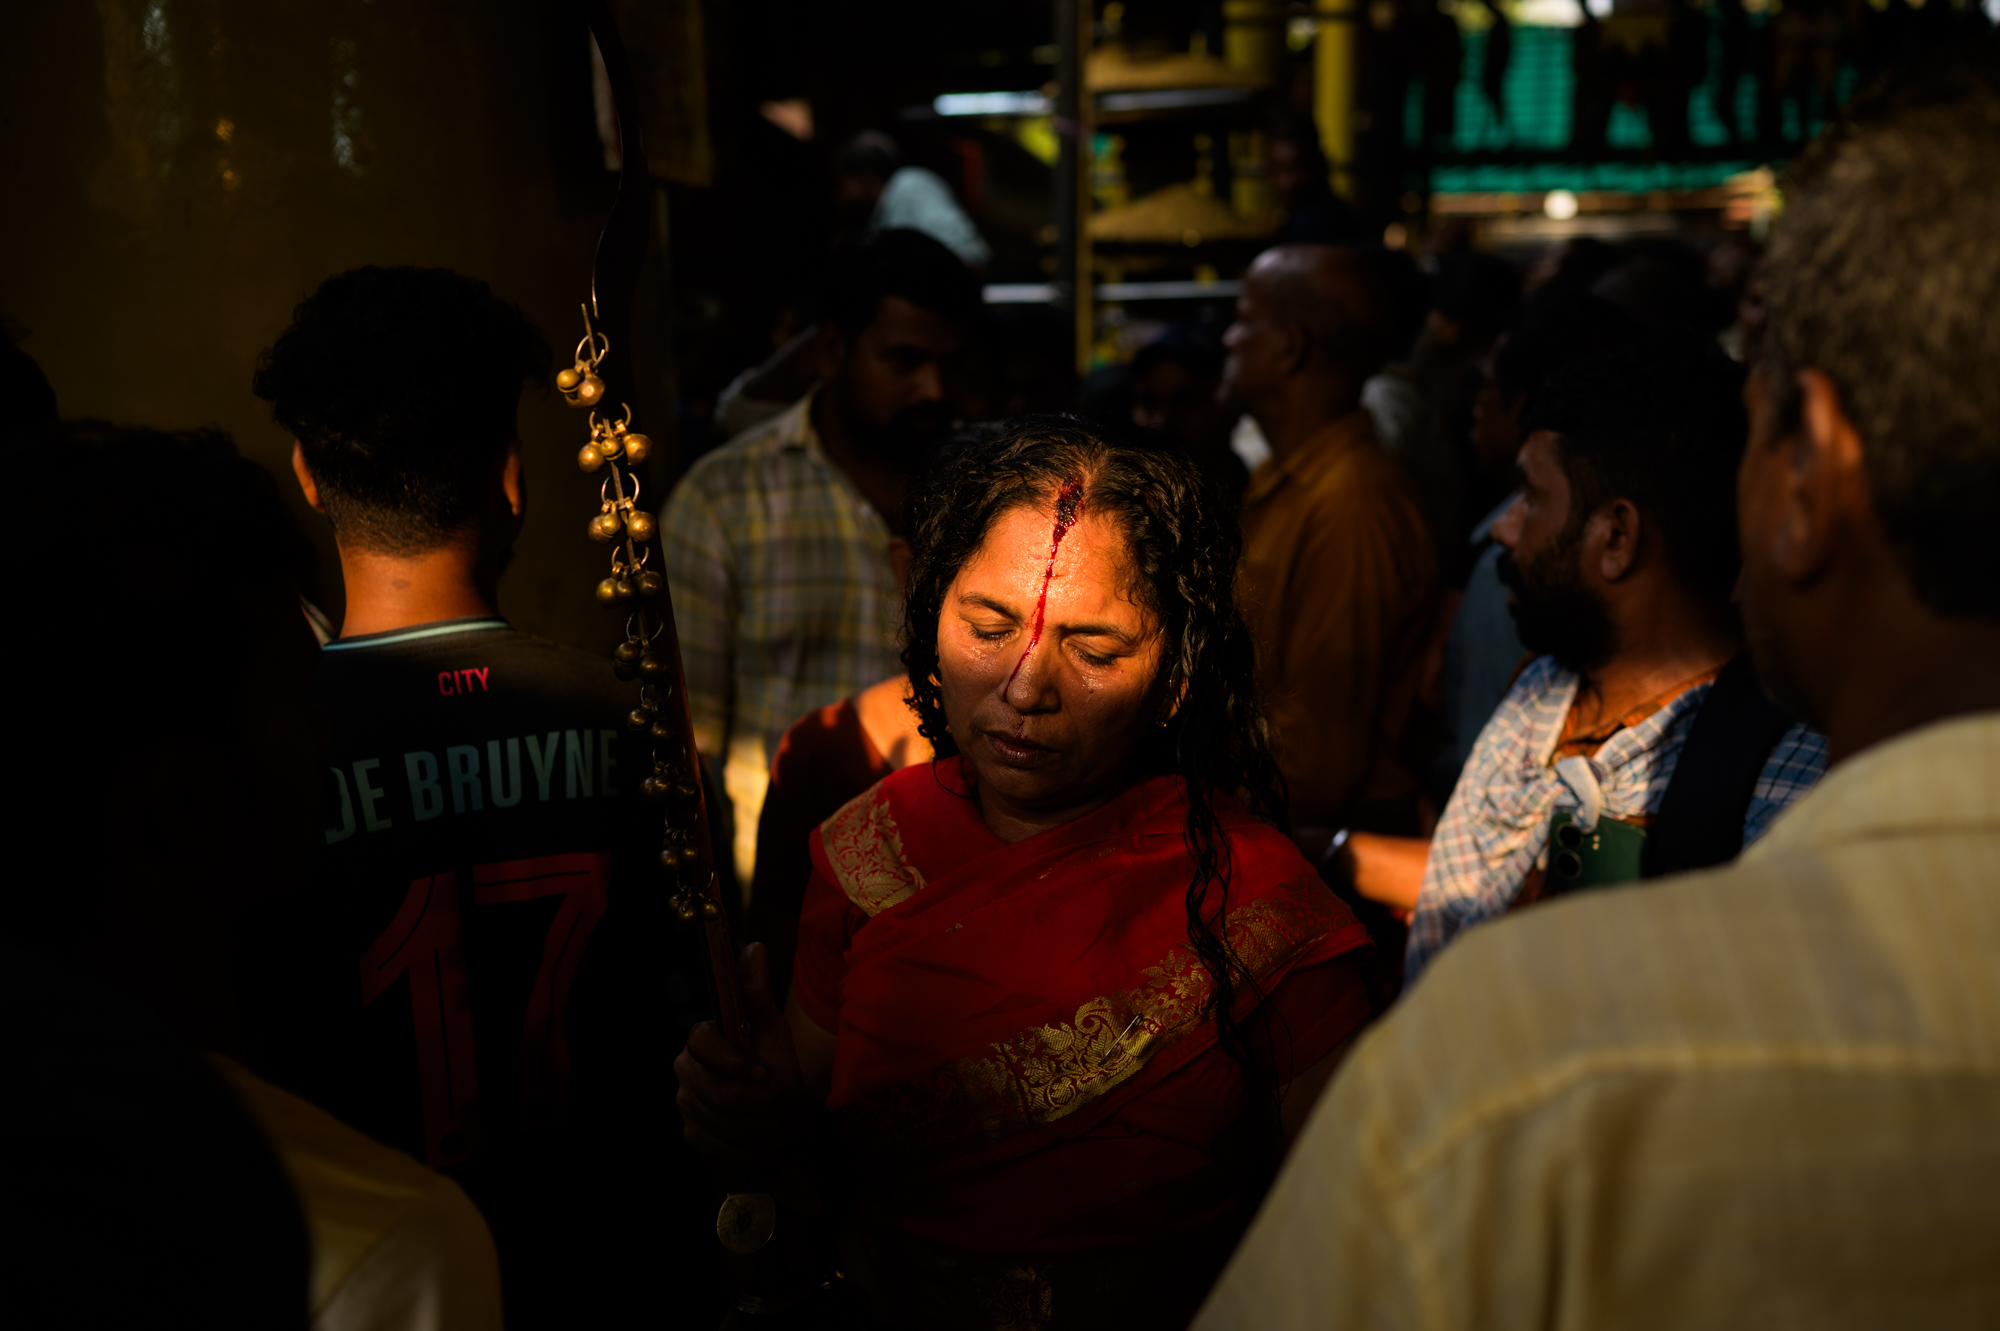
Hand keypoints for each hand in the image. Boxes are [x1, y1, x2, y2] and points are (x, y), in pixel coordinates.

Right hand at [674, 942, 805, 1164]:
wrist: (780, 1113)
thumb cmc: (773, 1064)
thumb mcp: (771, 1028)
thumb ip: (757, 994)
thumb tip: (754, 947)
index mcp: (702, 1040)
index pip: (702, 1042)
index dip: (733, 1060)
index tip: (763, 1072)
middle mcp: (686, 1071)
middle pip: (715, 1091)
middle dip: (757, 1102)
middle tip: (777, 1102)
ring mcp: (686, 1105)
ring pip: (723, 1124)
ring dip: (760, 1127)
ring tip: (773, 1120)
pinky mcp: (693, 1136)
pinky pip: (722, 1149)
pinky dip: (751, 1149)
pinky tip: (761, 1139)